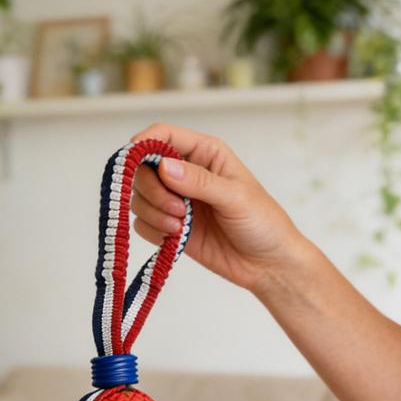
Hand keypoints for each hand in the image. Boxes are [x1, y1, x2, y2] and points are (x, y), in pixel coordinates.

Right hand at [130, 123, 307, 293]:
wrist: (267, 265)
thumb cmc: (263, 223)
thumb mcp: (236, 197)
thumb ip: (200, 181)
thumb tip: (164, 167)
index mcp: (205, 153)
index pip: (164, 135)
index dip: (144, 142)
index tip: (134, 159)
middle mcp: (185, 173)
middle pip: (143, 168)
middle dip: (152, 189)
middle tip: (176, 209)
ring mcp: (176, 200)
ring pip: (139, 196)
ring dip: (153, 212)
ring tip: (180, 227)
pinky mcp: (169, 226)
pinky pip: (142, 223)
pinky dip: (152, 230)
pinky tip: (175, 238)